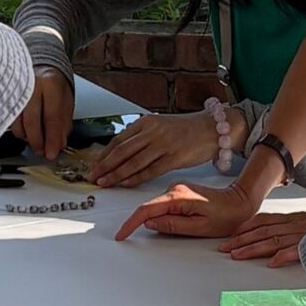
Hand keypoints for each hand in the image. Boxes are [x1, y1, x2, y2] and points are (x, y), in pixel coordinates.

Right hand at [11, 67, 73, 160]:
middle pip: (31, 121)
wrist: (39, 66)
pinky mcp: (6, 97)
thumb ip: (63, 121)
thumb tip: (59, 143)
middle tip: (43, 152)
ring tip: (36, 143)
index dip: (52, 138)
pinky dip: (19, 130)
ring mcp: (15, 91)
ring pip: (17, 122)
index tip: (52, 152)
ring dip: (27, 138)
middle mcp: (30, 85)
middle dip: (38, 141)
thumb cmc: (53, 83)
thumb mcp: (66, 99)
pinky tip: (28, 133)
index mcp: (49, 83)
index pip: (51, 116)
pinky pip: (10, 120)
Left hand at [91, 108, 246, 187]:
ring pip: (133, 162)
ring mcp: (163, 144)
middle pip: (122, 151)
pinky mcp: (174, 157)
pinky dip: (135, 178)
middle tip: (93, 176)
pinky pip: (150, 171)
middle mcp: (153, 131)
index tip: (94, 164)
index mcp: (147, 122)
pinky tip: (125, 184)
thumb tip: (122, 151)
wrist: (212, 129)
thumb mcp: (160, 126)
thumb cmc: (187, 130)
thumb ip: (142, 137)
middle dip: (105, 165)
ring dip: (116, 174)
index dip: (104, 154)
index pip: (119, 139)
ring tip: (104, 182)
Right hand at [114, 180, 263, 242]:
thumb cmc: (227, 216)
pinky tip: (163, 224)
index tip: (121, 235)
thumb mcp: (199, 228)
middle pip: (148, 207)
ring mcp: (177, 188)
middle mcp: (175, 188)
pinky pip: (162, 205)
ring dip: (150, 219)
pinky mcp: (180, 192)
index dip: (131, 223)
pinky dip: (158, 215)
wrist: (241, 202)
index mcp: (178, 196)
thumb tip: (150, 224)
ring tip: (156, 230)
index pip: (146, 210)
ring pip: (155, 207)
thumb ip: (172, 226)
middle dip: (137, 222)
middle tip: (128, 237)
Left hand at [219, 210, 305, 266]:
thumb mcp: (305, 222)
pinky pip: (298, 250)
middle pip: (263, 231)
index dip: (245, 228)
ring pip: (274, 240)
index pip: (263, 221)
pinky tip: (272, 263)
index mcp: (291, 219)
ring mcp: (303, 234)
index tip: (230, 237)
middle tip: (225, 249)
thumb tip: (271, 242)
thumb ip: (288, 227)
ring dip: (254, 248)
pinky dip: (284, 255)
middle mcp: (294, 224)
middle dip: (242, 240)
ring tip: (238, 256)